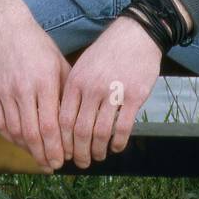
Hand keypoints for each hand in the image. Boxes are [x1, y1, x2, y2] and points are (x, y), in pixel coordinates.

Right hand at [0, 16, 70, 171]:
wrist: (8, 30)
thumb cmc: (40, 48)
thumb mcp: (60, 65)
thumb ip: (66, 92)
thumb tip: (76, 123)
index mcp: (44, 83)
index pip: (50, 125)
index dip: (56, 147)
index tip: (63, 160)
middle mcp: (23, 90)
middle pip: (32, 134)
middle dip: (43, 154)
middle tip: (51, 166)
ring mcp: (4, 92)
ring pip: (15, 131)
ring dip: (27, 149)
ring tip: (38, 157)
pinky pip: (0, 123)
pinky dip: (11, 137)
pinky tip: (21, 142)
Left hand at [59, 17, 161, 167]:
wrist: (136, 35)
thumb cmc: (107, 52)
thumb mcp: (83, 66)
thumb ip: (73, 91)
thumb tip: (64, 122)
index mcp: (76, 81)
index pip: (63, 120)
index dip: (62, 142)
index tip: (64, 153)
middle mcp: (92, 88)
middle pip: (80, 131)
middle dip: (79, 153)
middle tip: (81, 163)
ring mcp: (113, 93)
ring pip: (101, 133)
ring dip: (98, 150)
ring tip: (99, 157)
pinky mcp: (134, 96)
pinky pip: (123, 128)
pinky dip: (118, 143)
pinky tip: (116, 148)